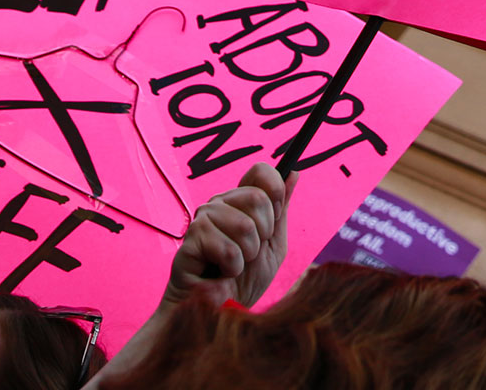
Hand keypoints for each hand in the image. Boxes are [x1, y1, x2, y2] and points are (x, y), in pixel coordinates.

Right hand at [164, 162, 296, 309]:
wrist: (221, 313)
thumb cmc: (244, 280)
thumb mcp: (273, 245)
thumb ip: (281, 210)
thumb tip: (293, 173)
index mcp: (239, 200)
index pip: (260, 172)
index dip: (275, 194)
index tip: (272, 222)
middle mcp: (219, 203)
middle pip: (257, 198)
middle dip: (263, 235)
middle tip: (248, 253)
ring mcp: (203, 218)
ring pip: (245, 226)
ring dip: (247, 256)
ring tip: (233, 266)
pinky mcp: (191, 239)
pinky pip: (228, 249)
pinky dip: (231, 269)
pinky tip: (220, 274)